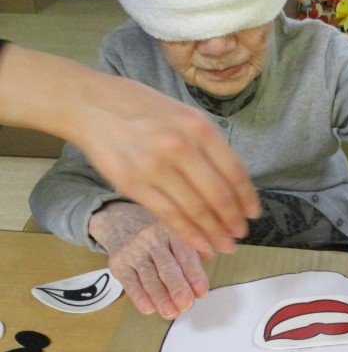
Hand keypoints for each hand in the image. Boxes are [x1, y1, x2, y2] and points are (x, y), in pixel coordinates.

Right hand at [75, 74, 260, 256]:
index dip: (246, 198)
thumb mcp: (183, 114)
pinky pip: (168, 215)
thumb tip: (231, 182)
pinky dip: (188, 234)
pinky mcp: (133, 184)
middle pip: (218, 195)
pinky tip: (200, 244)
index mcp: (199, 127)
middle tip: (239, 235)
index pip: (234, 170)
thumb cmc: (140, 107)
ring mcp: (156, 166)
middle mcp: (181, 146)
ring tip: (224, 246)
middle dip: (232, 221)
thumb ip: (206, 144)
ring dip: (214, 233)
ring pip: (195, 209)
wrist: (91, 104)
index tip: (252, 214)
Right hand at [88, 202, 208, 319]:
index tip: (201, 291)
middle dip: (177, 285)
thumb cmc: (157, 235)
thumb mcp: (176, 234)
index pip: (185, 253)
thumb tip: (207, 263)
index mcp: (172, 231)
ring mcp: (134, 250)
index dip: (194, 273)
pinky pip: (129, 281)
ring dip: (160, 295)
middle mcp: (153, 238)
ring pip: (148, 275)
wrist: (119, 220)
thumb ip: (194, 251)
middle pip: (166, 264)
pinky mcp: (119, 262)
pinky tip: (148, 307)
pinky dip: (138, 295)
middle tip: (186, 303)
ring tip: (170, 312)